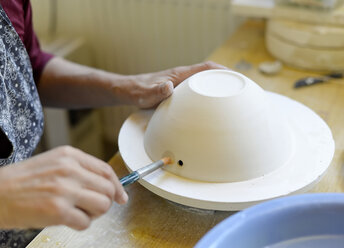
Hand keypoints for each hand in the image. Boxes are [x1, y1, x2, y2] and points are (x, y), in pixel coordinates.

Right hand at [0, 146, 127, 229]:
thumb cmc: (24, 181)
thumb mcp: (54, 163)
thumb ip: (80, 170)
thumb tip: (107, 186)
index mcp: (70, 156)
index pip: (106, 170)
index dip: (117, 186)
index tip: (121, 197)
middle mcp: (69, 170)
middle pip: (108, 189)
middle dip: (105, 202)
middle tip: (93, 207)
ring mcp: (64, 190)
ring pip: (103, 205)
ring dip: (94, 214)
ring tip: (79, 212)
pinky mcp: (58, 210)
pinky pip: (86, 222)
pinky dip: (81, 224)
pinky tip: (67, 219)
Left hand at [115, 61, 227, 107]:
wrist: (128, 91)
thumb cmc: (136, 92)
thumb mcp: (144, 94)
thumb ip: (155, 91)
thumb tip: (168, 87)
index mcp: (178, 75)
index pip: (205, 68)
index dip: (222, 71)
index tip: (237, 77)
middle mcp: (182, 78)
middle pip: (209, 74)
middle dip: (226, 79)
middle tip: (241, 90)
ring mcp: (181, 84)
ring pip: (204, 82)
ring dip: (217, 87)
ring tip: (232, 99)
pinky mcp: (178, 91)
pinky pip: (197, 91)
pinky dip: (207, 94)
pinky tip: (211, 106)